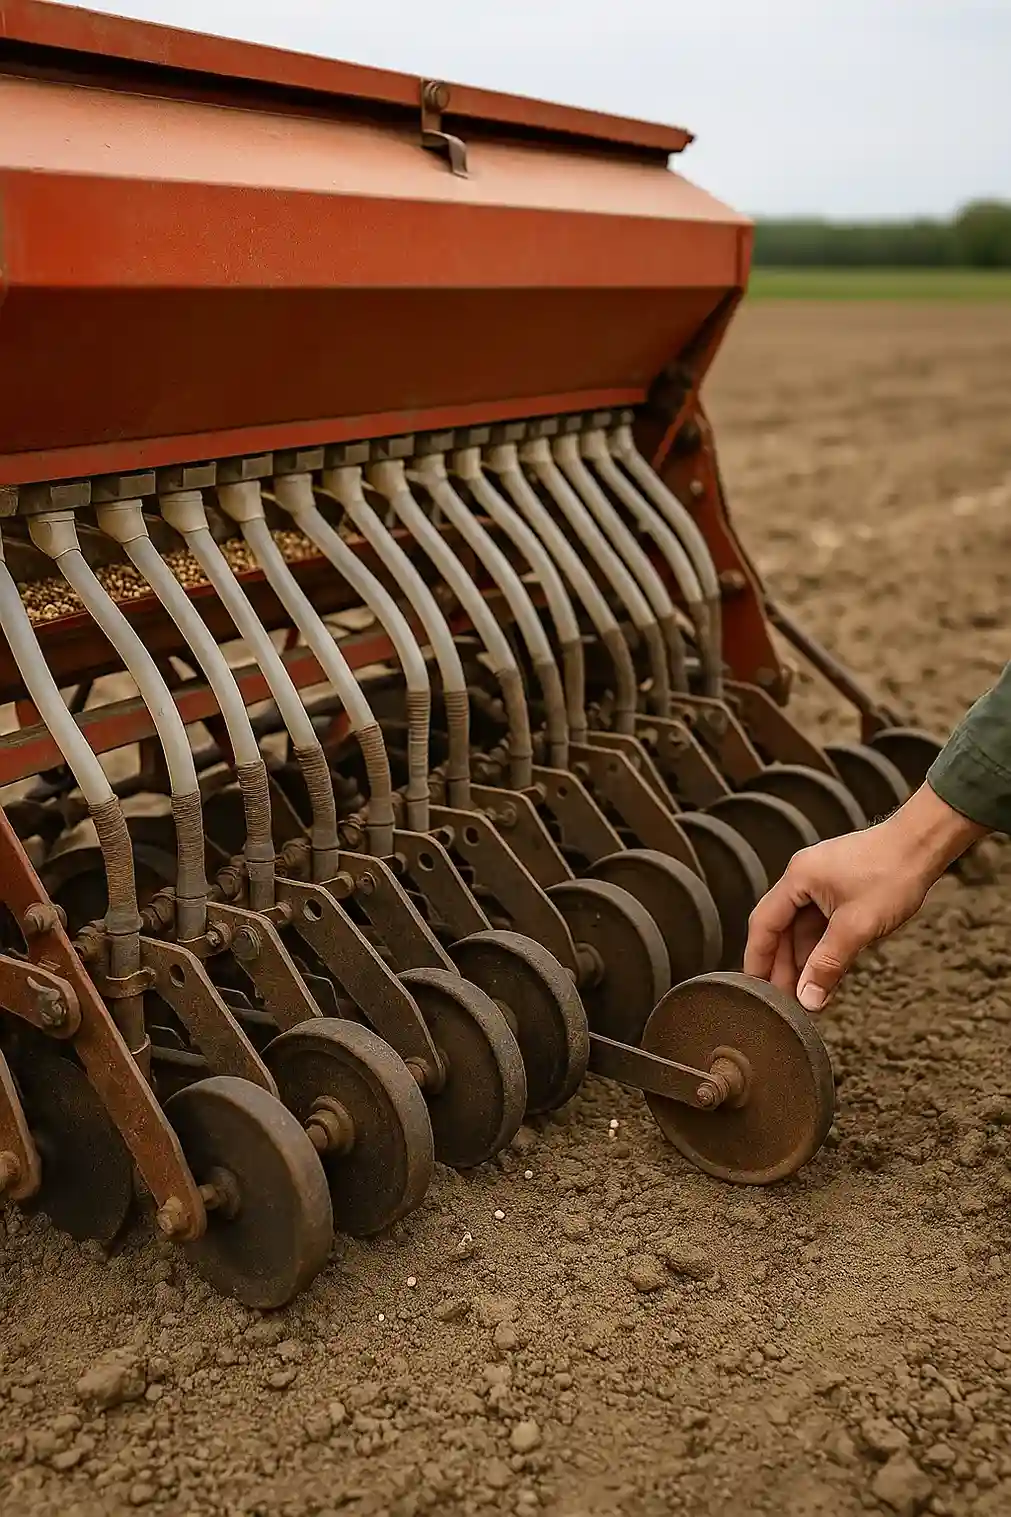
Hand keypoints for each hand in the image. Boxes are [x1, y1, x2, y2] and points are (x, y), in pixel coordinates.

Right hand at [743, 784, 987, 1010]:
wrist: (924, 843)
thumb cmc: (893, 872)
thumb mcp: (857, 926)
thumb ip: (828, 964)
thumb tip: (808, 999)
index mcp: (798, 878)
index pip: (764, 924)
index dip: (757, 959)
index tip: (755, 990)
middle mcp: (803, 877)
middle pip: (780, 928)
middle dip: (781, 965)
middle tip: (784, 1001)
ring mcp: (821, 882)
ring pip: (801, 928)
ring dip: (803, 959)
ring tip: (806, 993)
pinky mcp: (839, 887)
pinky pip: (820, 922)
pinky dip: (820, 947)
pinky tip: (824, 970)